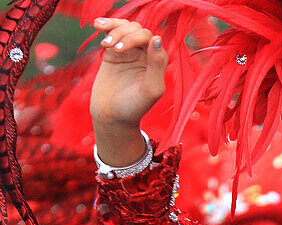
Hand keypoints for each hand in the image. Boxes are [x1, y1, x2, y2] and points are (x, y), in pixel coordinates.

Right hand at [90, 18, 167, 164]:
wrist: (112, 116)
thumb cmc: (134, 107)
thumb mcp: (150, 90)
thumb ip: (157, 65)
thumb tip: (157, 38)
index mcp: (157, 62)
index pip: (150, 38)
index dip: (134, 38)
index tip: (119, 49)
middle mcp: (146, 55)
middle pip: (137, 30)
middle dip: (123, 34)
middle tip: (111, 48)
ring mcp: (130, 52)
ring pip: (125, 27)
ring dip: (114, 29)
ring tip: (104, 44)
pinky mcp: (114, 51)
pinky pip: (113, 31)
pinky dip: (106, 25)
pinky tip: (97, 26)